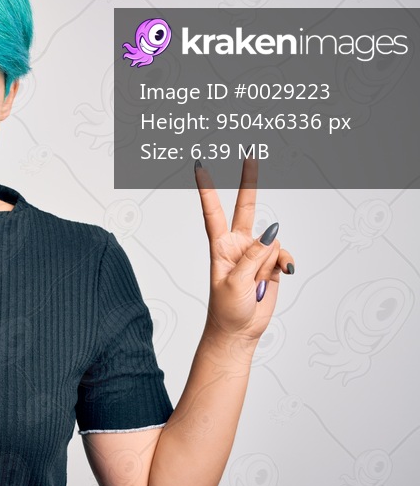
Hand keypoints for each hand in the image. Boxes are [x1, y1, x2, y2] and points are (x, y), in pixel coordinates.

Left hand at [195, 157, 293, 341]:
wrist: (238, 331)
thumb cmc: (227, 310)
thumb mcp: (234, 283)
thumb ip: (253, 257)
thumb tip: (272, 233)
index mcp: (219, 246)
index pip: (212, 211)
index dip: (207, 189)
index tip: (200, 166)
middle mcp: (238, 245)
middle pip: (245, 207)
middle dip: (249, 181)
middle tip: (251, 153)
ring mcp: (255, 254)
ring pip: (273, 242)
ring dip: (270, 261)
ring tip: (258, 282)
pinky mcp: (271, 265)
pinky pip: (284, 255)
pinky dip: (285, 263)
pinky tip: (280, 275)